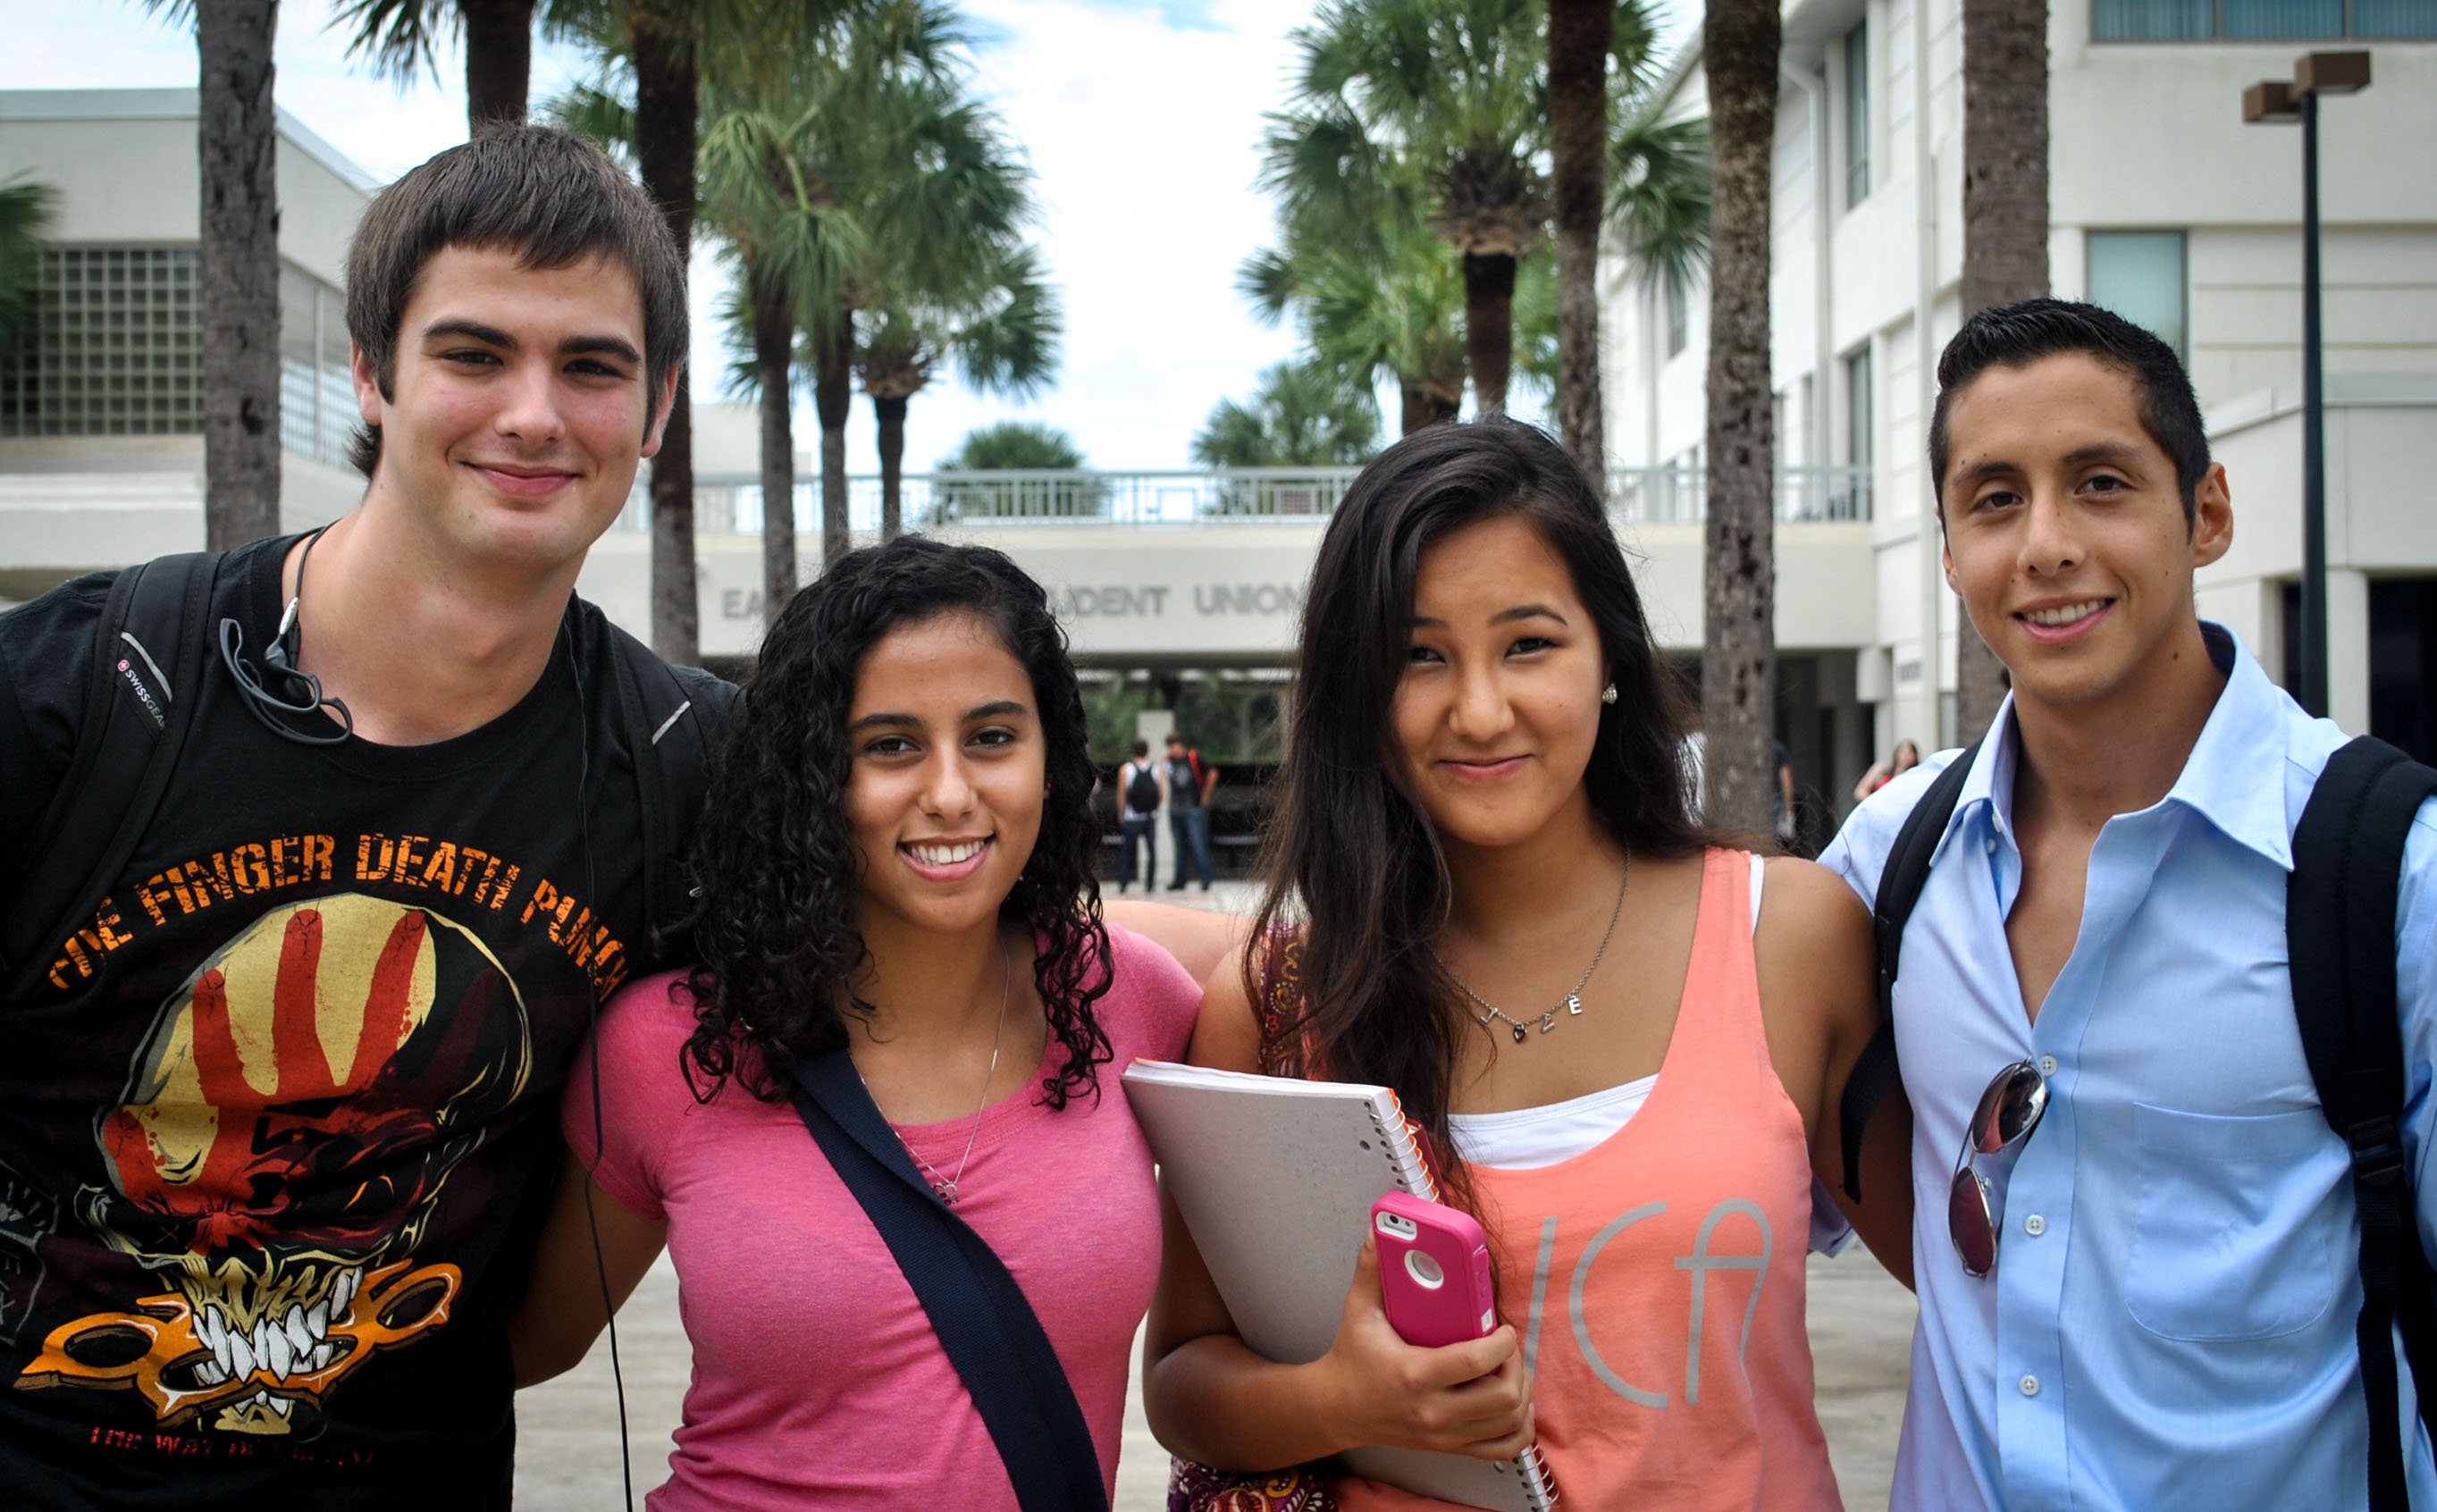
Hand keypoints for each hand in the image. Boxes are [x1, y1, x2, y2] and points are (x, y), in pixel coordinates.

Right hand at [1313, 1238, 1534, 1460]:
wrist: (1336, 1409)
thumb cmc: (1352, 1357)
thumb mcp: (1358, 1310)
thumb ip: (1371, 1267)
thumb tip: (1379, 1227)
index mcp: (1413, 1374)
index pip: (1476, 1362)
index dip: (1502, 1342)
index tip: (1503, 1326)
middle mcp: (1432, 1411)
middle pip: (1503, 1397)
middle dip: (1517, 1366)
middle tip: (1506, 1346)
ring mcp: (1444, 1435)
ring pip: (1510, 1422)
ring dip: (1522, 1392)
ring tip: (1512, 1369)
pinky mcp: (1450, 1447)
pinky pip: (1503, 1448)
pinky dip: (1519, 1427)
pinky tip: (1517, 1405)